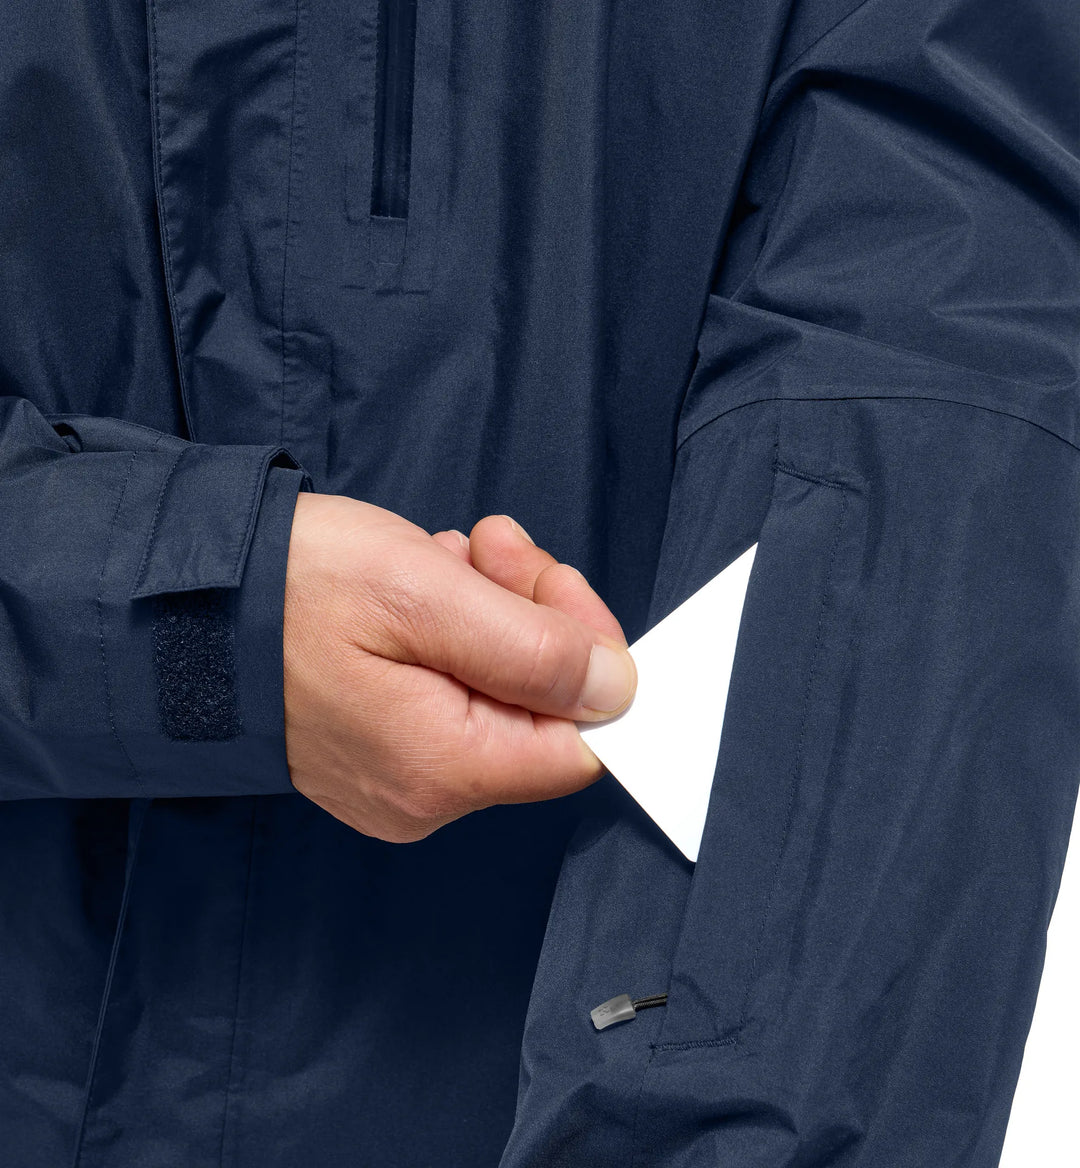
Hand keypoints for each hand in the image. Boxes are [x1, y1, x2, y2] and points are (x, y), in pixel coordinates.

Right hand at [283, 494, 635, 841]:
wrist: (176, 607)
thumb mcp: (422, 594)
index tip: (555, 585)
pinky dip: (455, 632)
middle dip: (532, 613)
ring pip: (497, 693)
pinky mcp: (378, 752)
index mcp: (442, 767)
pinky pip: (451, 694)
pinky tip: (424, 585)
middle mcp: (424, 794)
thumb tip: (618, 689)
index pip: (581, 740)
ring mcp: (397, 779)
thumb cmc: (288, 593)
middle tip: (492, 548)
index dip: (590, 657)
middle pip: (539, 711)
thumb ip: (532, 649)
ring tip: (446, 557)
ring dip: (493, 610)